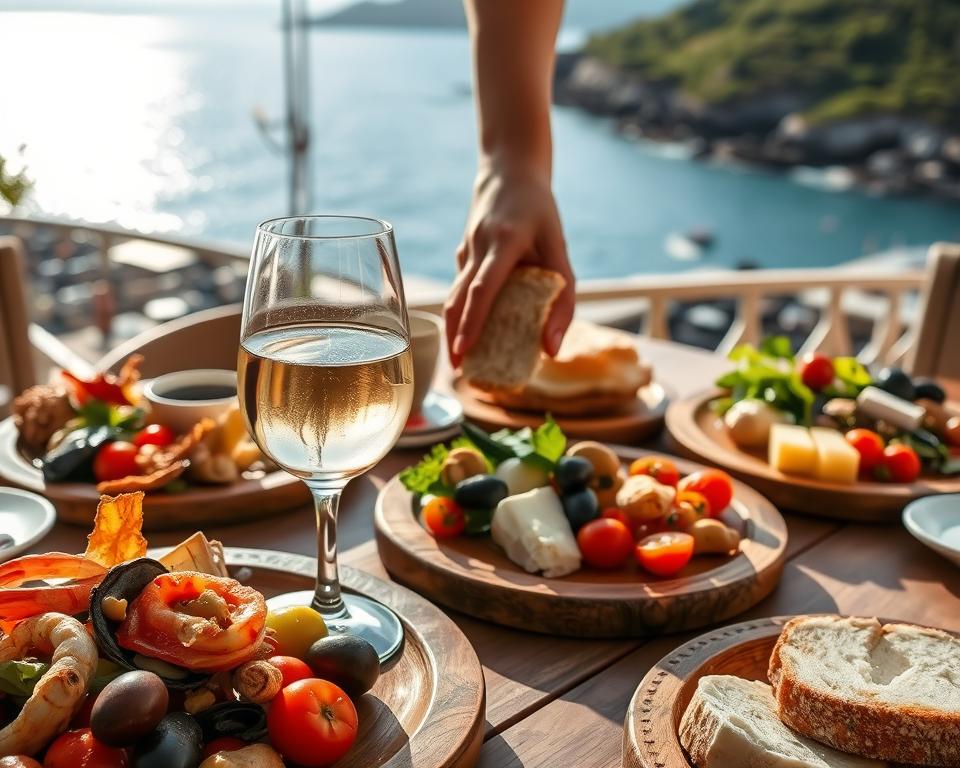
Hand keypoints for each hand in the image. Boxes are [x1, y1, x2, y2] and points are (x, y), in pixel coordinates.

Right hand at [444, 163, 574, 367]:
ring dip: (455, 327)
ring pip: (454, 293)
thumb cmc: (541, 212)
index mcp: (504, 241)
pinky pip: (461, 284)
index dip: (472, 322)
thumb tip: (551, 349)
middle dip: (455, 335)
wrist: (510, 170)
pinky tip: (470, 329)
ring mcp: (465, 247)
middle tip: (459, 370)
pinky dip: (464, 309)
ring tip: (461, 358)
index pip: (482, 288)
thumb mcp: (560, 250)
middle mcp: (478, 245)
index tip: (464, 350)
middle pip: (459, 297)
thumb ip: (562, 299)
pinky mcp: (461, 250)